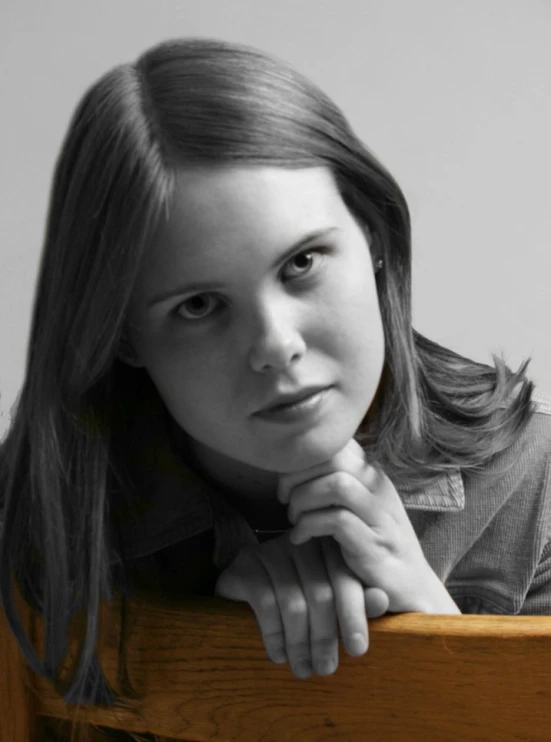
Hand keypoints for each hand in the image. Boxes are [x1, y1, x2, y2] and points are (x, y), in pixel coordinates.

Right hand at [214, 533, 388, 678]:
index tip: (358, 650)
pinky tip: (278, 656)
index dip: (353, 615)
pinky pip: (265, 602)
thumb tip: (382, 599)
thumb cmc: (301, 597)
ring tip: (303, 669)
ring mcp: (270, 551)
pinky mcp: (245, 564)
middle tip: (326, 669)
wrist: (245, 588)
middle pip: (320, 593)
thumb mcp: (333, 599)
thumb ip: (357, 599)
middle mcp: (300, 543)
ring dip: (300, 643)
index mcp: (328, 545)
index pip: (345, 579)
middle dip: (325, 637)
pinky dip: (274, 635)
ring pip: (293, 602)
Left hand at [278, 439, 459, 614]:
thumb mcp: (357, 507)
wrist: (413, 590)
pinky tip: (299, 538)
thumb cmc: (373, 545)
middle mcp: (380, 489)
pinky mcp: (375, 546)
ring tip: (293, 518)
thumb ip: (334, 482)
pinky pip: (337, 521)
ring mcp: (381, 517)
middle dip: (298, 474)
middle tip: (285, 497)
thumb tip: (292, 464)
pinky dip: (309, 526)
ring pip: (337, 485)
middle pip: (335, 457)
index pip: (338, 442)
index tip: (288, 479)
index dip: (304, 455)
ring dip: (304, 499)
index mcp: (373, 475)